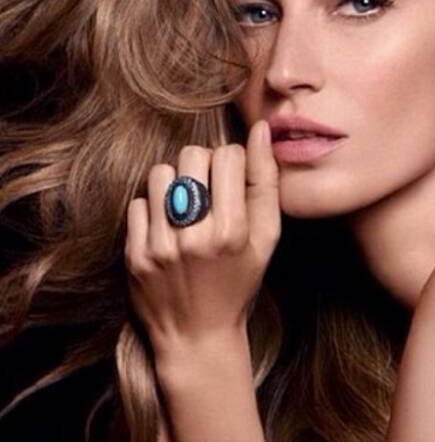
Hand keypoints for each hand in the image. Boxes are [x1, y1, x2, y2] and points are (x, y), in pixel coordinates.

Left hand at [124, 119, 279, 358]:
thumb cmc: (239, 281)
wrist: (197, 336)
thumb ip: (266, 183)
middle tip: (210, 190)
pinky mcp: (133, 255)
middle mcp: (193, 237)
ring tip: (186, 205)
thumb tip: (261, 130)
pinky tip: (168, 227)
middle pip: (191, 156)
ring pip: (160, 173)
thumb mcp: (267, 238)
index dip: (233, 161)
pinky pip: (139, 203)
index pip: (227, 156)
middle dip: (204, 165)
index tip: (233, 181)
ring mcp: (159, 247)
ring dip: (176, 182)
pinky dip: (155, 208)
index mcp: (232, 231)